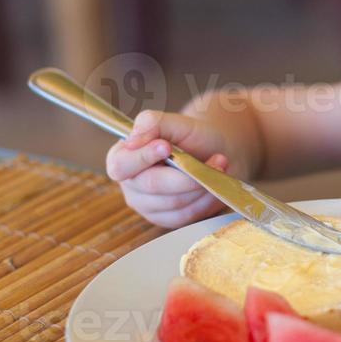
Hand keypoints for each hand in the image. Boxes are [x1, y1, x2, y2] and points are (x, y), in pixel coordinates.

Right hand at [106, 109, 231, 228]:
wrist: (213, 152)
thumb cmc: (191, 136)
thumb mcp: (175, 122)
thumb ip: (151, 123)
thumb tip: (133, 139)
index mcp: (121, 157)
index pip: (121, 165)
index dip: (143, 157)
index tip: (166, 147)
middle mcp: (130, 185)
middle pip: (152, 186)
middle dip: (185, 174)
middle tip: (216, 159)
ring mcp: (146, 206)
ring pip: (174, 202)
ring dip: (201, 185)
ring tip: (219, 167)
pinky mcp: (166, 219)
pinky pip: (187, 215)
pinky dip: (206, 199)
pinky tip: (214, 184)